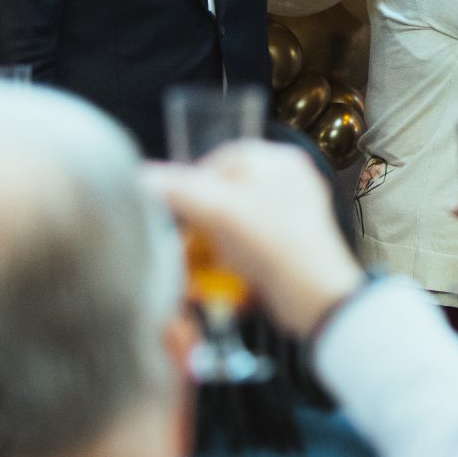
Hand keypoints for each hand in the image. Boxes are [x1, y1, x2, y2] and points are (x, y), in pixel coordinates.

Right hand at [143, 143, 364, 336]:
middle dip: (204, 216)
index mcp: (280, 159)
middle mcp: (290, 180)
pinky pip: (251, 241)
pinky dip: (235, 254)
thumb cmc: (274, 245)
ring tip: (212, 257)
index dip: (191, 184)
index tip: (175, 210)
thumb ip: (177, 190)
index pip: (220, 159)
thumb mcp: (218, 210)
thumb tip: (142, 177)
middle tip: (190, 238)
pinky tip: (231, 270)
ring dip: (216, 240)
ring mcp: (294, 212)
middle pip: (227, 190)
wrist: (315, 298)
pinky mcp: (292, 243)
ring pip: (237, 218)